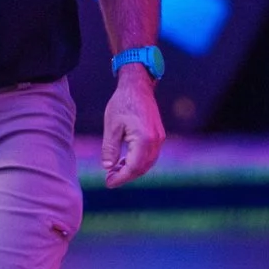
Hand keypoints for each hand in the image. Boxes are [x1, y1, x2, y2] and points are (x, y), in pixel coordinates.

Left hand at [101, 65, 164, 187]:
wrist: (137, 86)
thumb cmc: (122, 103)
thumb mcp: (111, 127)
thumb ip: (110, 149)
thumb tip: (108, 167)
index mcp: (144, 139)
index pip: (133, 167)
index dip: (121, 178)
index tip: (108, 182)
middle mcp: (156, 141)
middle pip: (143, 168)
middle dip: (126, 176)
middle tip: (110, 178)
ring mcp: (160, 138)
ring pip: (148, 163)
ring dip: (133, 170)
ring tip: (116, 170)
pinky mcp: (159, 135)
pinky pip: (151, 155)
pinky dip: (139, 161)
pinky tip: (125, 160)